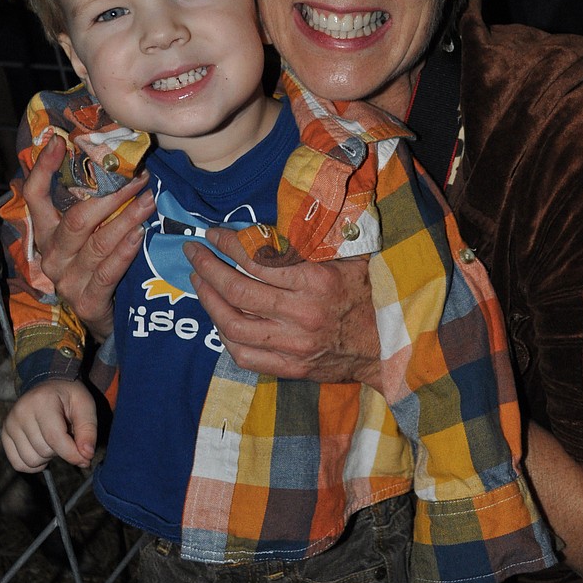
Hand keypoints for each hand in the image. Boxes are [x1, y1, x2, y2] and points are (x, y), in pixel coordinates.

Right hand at [2, 379, 97, 471]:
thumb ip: (88, 430)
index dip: (72, 454)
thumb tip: (86, 456)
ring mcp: (9, 424)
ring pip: (31, 460)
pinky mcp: (5, 435)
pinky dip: (33, 464)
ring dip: (47, 457)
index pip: (55, 438)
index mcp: (42, 401)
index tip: (86, 459)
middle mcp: (21, 412)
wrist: (49, 387)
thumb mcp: (85, 406)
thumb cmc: (69, 397)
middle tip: (66, 436)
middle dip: (61, 451)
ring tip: (53, 440)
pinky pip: (18, 464)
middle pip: (43, 451)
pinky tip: (42, 450)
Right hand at [24, 134, 151, 340]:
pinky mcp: (87, 301)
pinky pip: (108, 271)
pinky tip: (139, 234)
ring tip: (149, 201)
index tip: (58, 142)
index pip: (35, 198)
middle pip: (77, 219)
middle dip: (111, 196)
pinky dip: (125, 250)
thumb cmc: (100, 269)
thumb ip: (96, 210)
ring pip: (97, 242)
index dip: (44, 169)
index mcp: (48, 236)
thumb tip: (120, 168)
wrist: (106, 321)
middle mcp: (52, 256)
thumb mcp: (91, 237)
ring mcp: (68, 280)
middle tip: (139, 179)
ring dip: (127, 219)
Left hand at [185, 229, 381, 387]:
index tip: (212, 234)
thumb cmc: (370, 295)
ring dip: (209, 301)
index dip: (228, 245)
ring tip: (199, 282)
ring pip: (233, 324)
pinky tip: (218, 318)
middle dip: (208, 268)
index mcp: (316, 281)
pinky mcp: (290, 367)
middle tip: (193, 253)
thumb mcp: (350, 259)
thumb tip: (286, 215)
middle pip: (237, 290)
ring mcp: (294, 344)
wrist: (390, 347)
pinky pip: (245, 354)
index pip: (257, 259)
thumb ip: (316, 242)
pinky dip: (225, 335)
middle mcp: (301, 313)